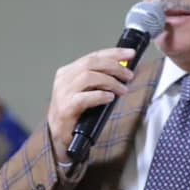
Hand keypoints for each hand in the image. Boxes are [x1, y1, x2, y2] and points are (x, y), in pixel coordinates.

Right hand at [46, 50, 136, 164]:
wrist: (59, 135)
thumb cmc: (75, 113)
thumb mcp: (86, 91)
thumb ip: (99, 80)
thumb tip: (123, 72)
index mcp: (68, 72)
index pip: (93, 56)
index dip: (113, 53)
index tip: (130, 54)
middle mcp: (64, 79)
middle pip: (92, 63)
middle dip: (115, 66)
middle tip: (129, 75)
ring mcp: (63, 93)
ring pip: (89, 77)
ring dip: (110, 82)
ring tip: (122, 90)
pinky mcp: (66, 108)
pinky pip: (85, 97)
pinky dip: (100, 96)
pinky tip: (110, 98)